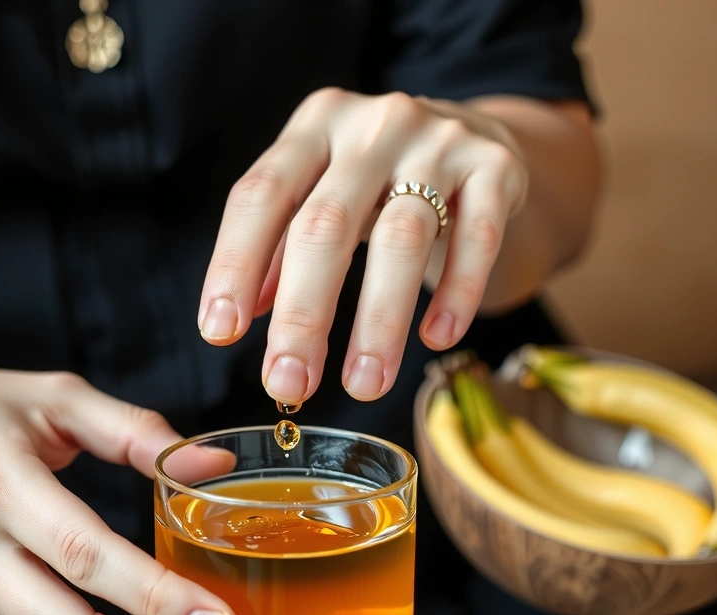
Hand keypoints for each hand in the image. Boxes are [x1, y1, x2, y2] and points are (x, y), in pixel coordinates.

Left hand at [199, 88, 528, 402]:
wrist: (476, 136)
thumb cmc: (379, 178)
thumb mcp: (322, 191)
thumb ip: (280, 247)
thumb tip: (239, 317)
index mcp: (315, 126)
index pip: (260, 194)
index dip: (235, 264)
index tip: (220, 333)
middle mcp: (373, 126)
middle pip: (327, 225)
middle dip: (303, 314)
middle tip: (289, 383)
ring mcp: (439, 142)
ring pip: (403, 238)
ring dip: (379, 323)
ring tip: (364, 386)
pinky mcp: (496, 167)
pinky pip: (478, 237)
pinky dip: (457, 294)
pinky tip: (437, 339)